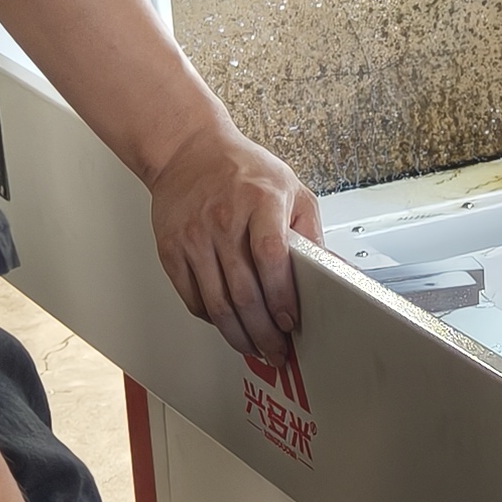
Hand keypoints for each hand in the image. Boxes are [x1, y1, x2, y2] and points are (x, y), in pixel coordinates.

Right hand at [149, 119, 317, 358]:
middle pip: (244, 292)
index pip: (271, 258)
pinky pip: (192, 297)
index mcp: (260, 201)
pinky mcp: (171, 249)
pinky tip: (227, 324)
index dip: (281, 297)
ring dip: (238, 335)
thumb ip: (309, 232)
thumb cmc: (243, 169)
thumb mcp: (291, 188)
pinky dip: (211, 319)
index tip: (290, 321)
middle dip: (264, 332)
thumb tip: (329, 271)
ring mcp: (194, 236)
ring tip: (254, 348)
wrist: (188, 151)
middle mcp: (223, 219)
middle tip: (276, 350)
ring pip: (216, 303)